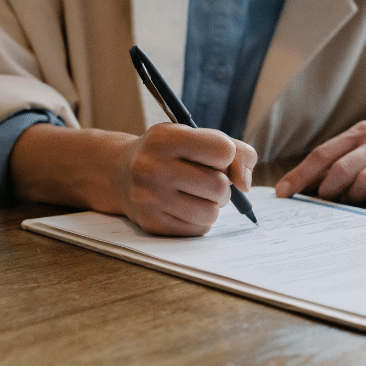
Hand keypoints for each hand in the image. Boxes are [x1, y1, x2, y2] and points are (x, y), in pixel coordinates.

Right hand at [10, 122, 256, 236]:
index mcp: (165, 138)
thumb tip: (245, 185)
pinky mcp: (150, 223)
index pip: (223, 151)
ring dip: (213, 205)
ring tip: (198, 194)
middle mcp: (152, 167)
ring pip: (211, 212)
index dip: (226, 156)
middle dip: (222, 184)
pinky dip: (200, 219)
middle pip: (219, 185)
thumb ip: (236, 151)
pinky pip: (198, 229)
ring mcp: (148, 198)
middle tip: (208, 179)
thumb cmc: (171, 153)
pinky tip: (185, 207)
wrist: (120, 172)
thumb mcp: (197, 137)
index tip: (214, 157)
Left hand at [275, 116, 365, 208]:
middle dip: (326, 190)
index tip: (283, 193)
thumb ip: (341, 159)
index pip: (323, 154)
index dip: (300, 175)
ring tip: (352, 203)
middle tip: (322, 202)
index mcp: (360, 133)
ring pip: (364, 181)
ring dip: (352, 198)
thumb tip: (304, 184)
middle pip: (341, 168)